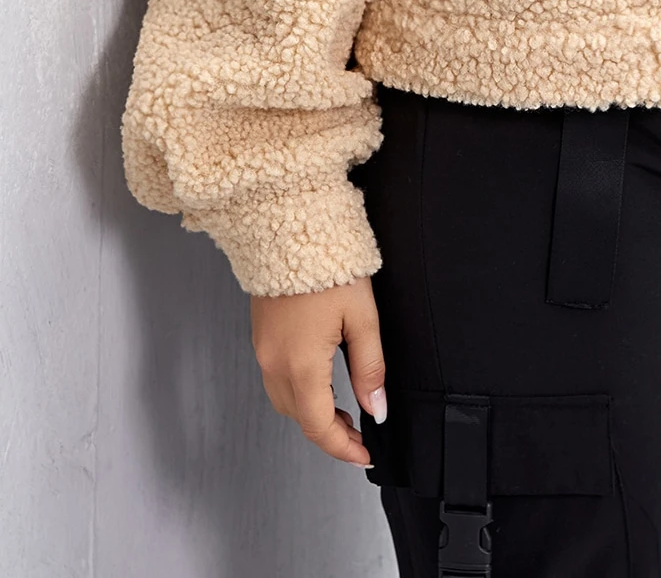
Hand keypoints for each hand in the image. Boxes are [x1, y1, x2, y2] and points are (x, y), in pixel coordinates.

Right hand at [250, 275, 386, 466]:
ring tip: (343, 413)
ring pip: (286, 402)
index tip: (364, 454)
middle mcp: (275, 364)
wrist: (289, 229)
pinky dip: (299, 393)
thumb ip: (369, 367)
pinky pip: (277, 380)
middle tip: (360, 434)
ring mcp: (263, 352)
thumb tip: (376, 408)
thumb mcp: (362, 317)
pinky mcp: (261, 338)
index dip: (342, 448)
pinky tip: (320, 383)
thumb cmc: (328, 267)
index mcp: (302, 365)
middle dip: (329, 433)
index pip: (318, 426)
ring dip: (312, 414)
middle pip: (300, 418)